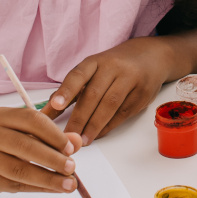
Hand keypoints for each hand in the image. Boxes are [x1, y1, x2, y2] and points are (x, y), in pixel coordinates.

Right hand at [0, 105, 83, 196]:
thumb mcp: (18, 129)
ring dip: (48, 179)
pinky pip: (14, 185)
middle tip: (72, 168)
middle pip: (26, 147)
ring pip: (20, 170)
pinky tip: (52, 188)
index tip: (71, 148)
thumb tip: (77, 142)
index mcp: (1, 116)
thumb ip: (48, 134)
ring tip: (68, 185)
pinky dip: (37, 188)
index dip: (54, 134)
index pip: (31, 120)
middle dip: (53, 159)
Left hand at [48, 36, 183, 140]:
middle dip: (79, 118)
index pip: (78, 75)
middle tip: (67, 136)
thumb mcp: (93, 70)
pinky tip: (98, 135)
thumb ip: (71, 89)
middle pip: (93, 94)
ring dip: (94, 126)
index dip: (66, 91)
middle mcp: (113, 67)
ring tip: (82, 141)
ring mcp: (130, 79)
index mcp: (96, 61)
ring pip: (109, 105)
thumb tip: (45, 112)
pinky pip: (122, 113)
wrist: (151, 57)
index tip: (55, 106)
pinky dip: (108, 126)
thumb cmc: (114, 66)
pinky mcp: (142, 94)